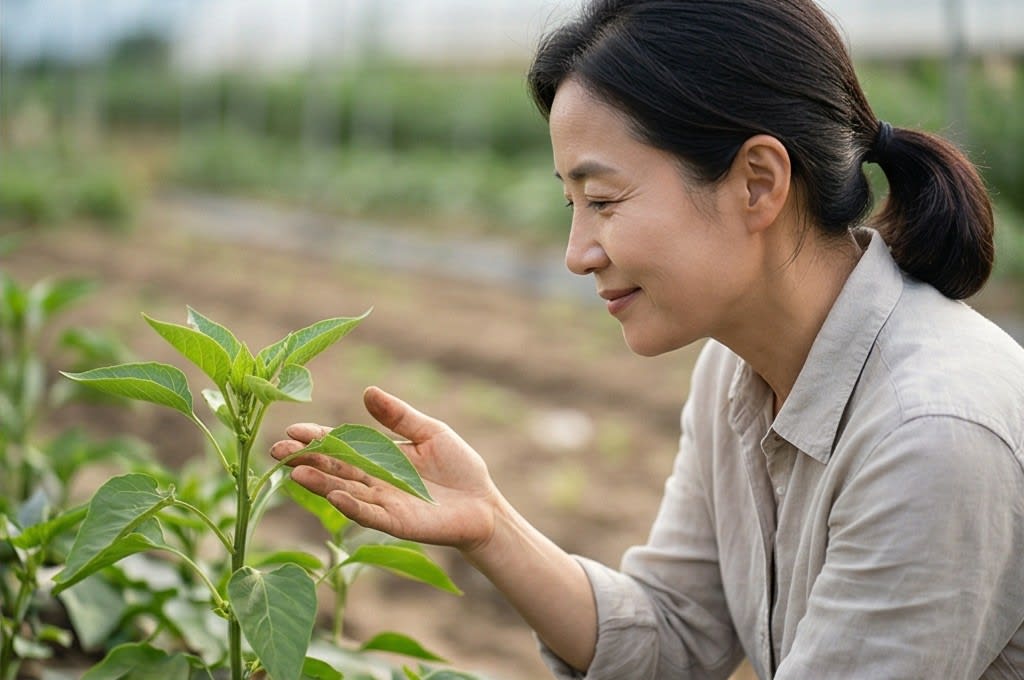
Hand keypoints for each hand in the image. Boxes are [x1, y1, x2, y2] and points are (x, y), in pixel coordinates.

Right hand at [270, 386, 499, 551]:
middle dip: (306, 460)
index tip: (293, 429)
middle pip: (333, 470)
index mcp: (378, 458)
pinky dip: (352, 506)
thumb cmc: (458, 467)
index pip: (341, 446)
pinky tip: (335, 496)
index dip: (317, 438)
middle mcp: (374, 482)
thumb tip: (367, 391)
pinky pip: (371, 515)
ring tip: (296, 472)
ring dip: (320, 484)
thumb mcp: (429, 432)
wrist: (484, 503)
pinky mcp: (398, 523)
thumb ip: (398, 416)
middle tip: (276, 451)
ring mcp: (384, 504)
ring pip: (345, 492)